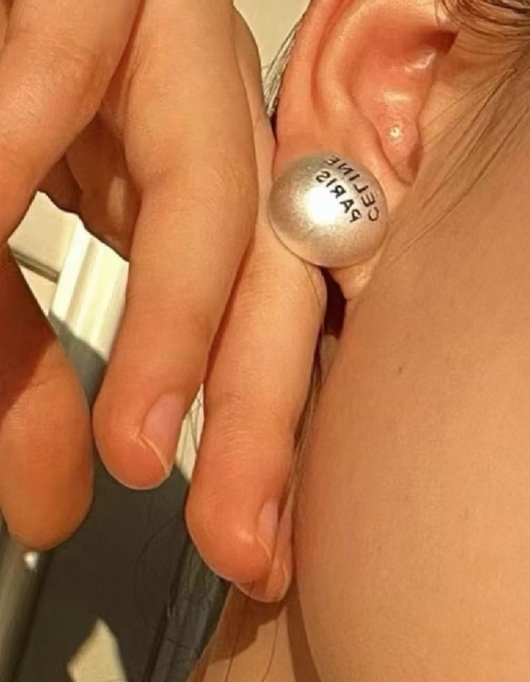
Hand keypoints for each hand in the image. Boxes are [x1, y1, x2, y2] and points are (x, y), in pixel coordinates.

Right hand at [1, 0, 323, 599]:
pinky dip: (21, 147)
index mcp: (187, 183)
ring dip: (179, 322)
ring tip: (134, 449)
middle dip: (260, 419)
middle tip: (242, 544)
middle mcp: (202, 118)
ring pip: (217, 189)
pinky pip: (72, 56)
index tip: (253, 554)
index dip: (262, 441)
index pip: (264, 324)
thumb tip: (56, 507)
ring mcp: (159, 39)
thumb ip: (27, 367)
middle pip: (275, 278)